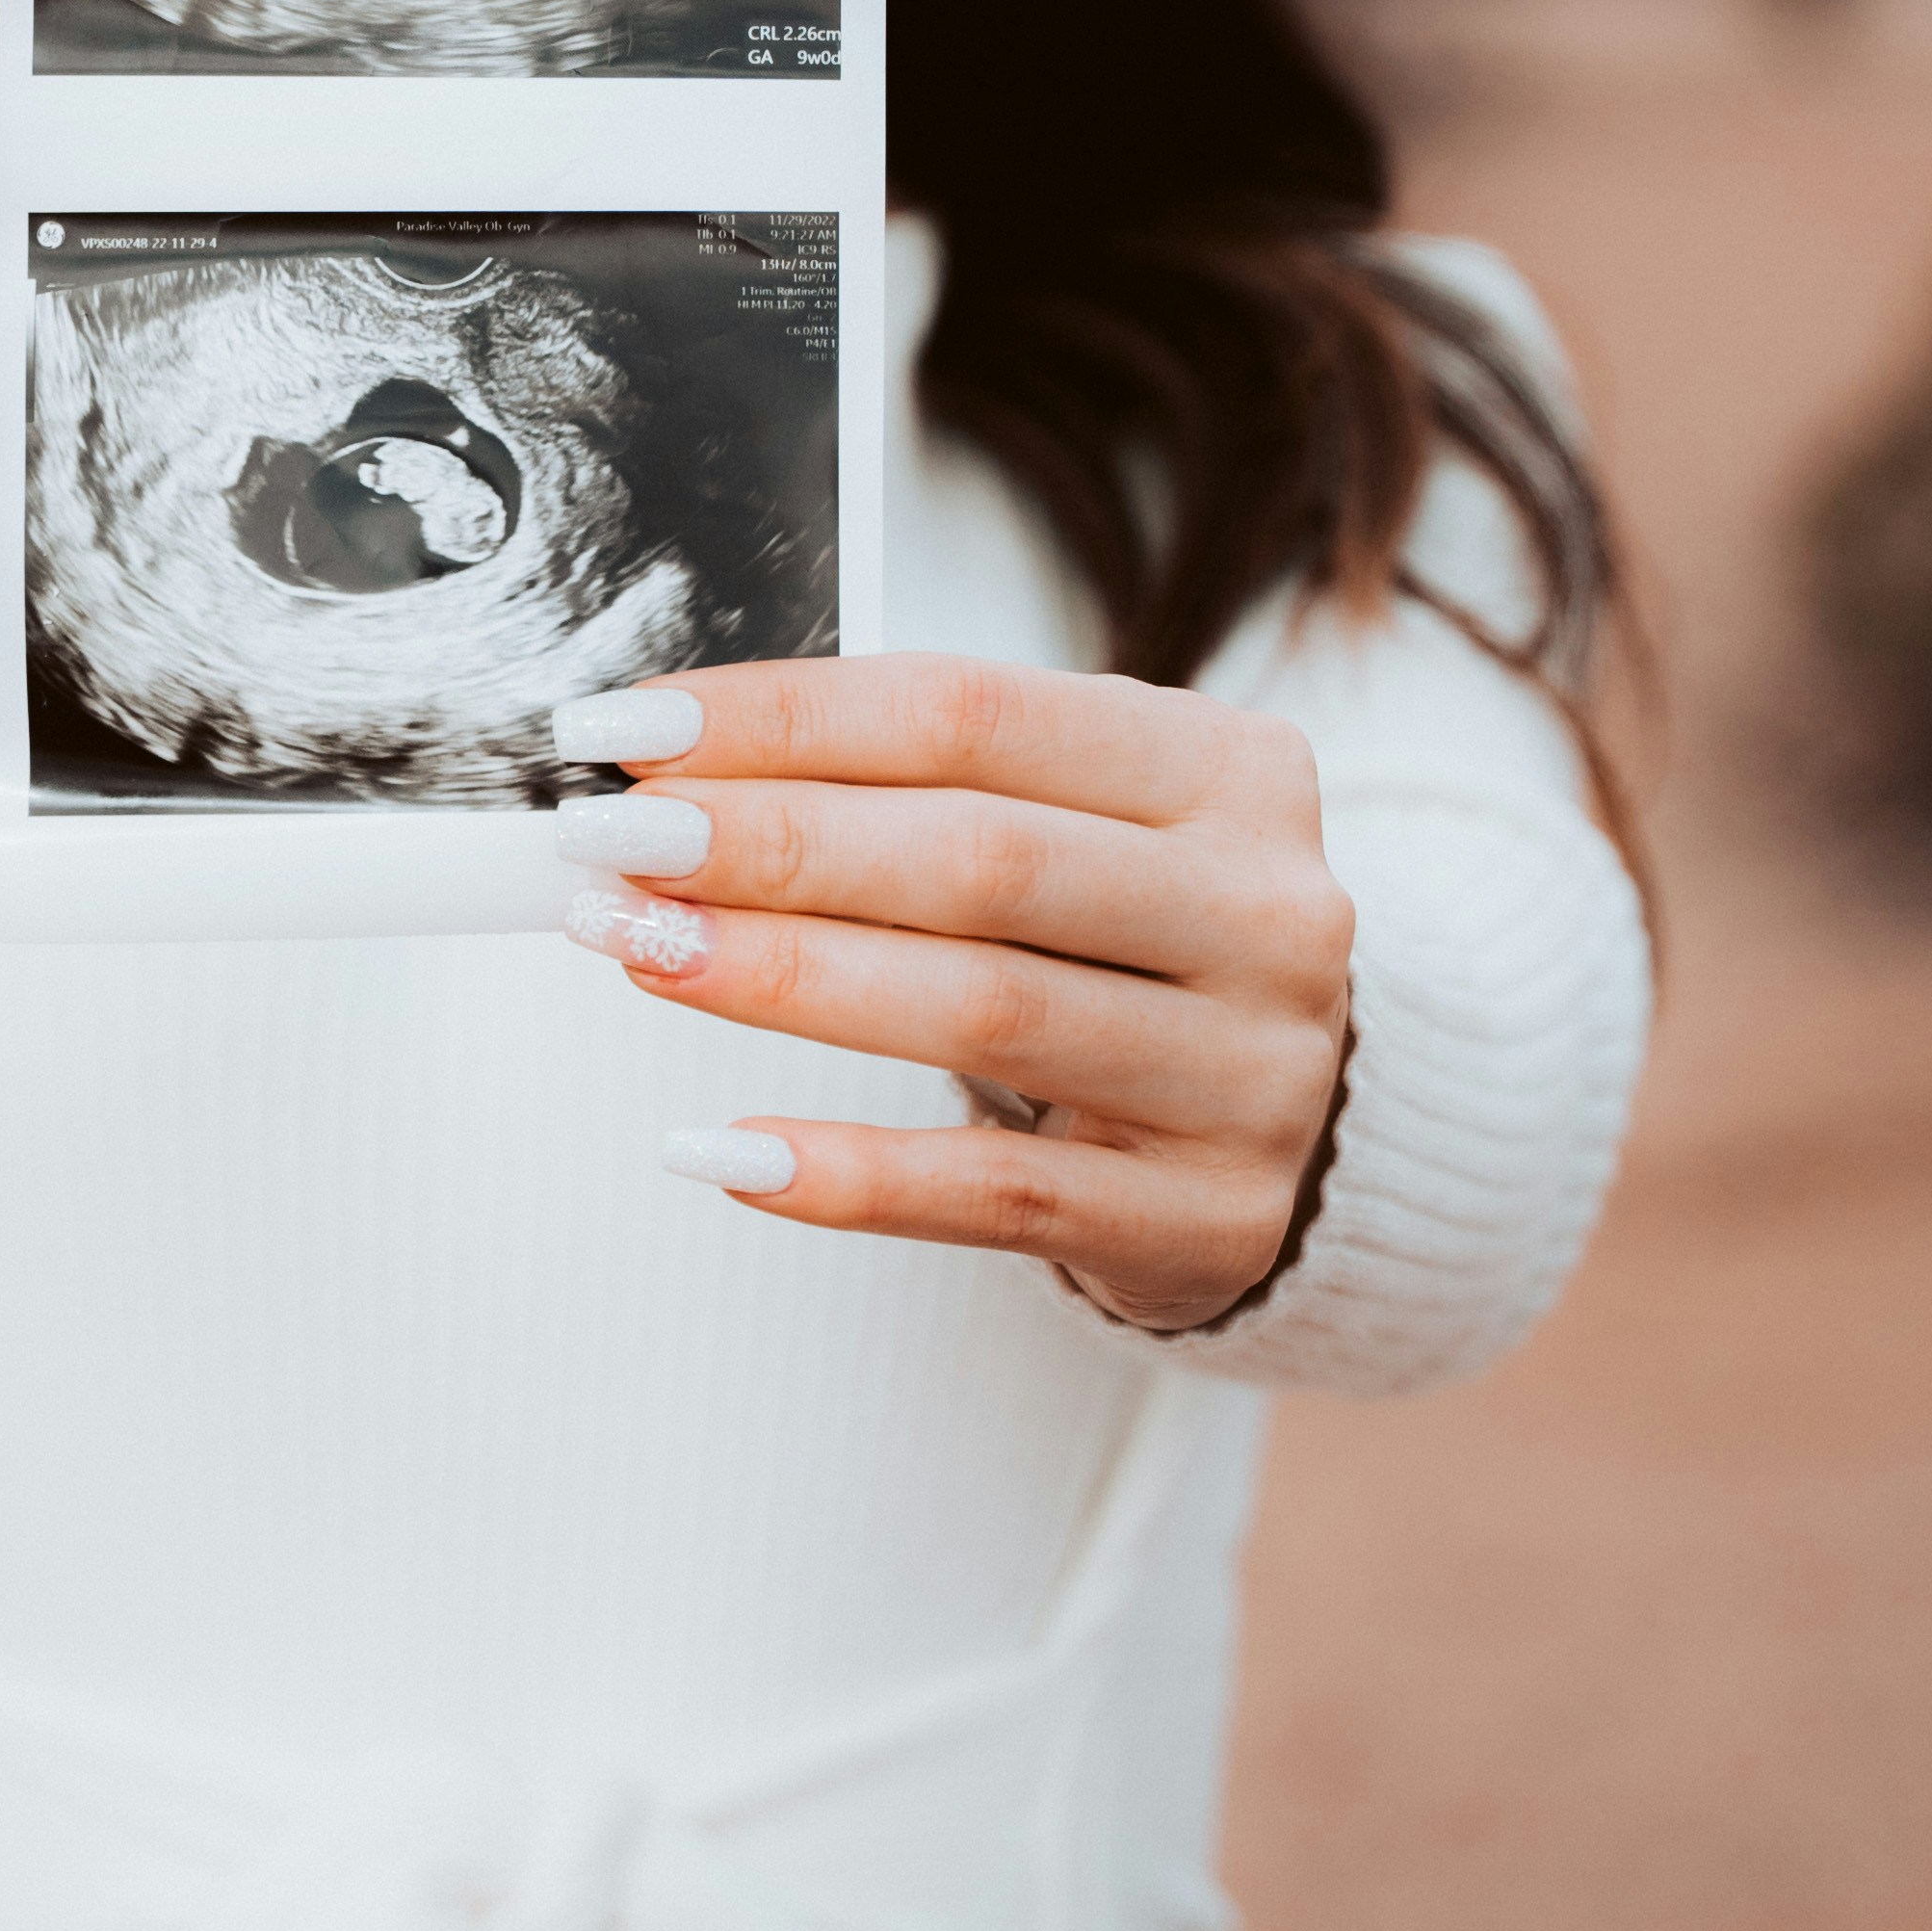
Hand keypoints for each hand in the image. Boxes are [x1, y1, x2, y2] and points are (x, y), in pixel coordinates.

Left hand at [557, 656, 1356, 1335]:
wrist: (1316, 1122)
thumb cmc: (1139, 940)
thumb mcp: (1083, 822)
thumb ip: (920, 787)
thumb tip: (672, 774)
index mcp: (1227, 769)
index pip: (971, 713)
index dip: (786, 718)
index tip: (629, 732)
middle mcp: (1262, 910)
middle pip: (978, 859)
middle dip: (770, 843)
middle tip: (615, 845)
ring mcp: (1251, 1072)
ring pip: (985, 1013)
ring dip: (783, 979)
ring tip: (637, 950)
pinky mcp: (1205, 1217)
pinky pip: (996, 1198)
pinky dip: (848, 1174)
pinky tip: (725, 1149)